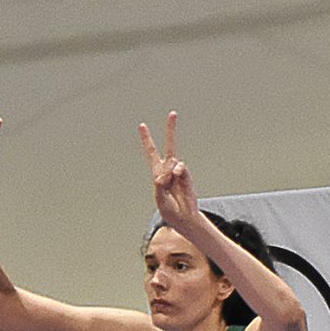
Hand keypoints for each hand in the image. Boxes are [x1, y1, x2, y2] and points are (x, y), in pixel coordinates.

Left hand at [138, 113, 199, 228]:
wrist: (185, 217)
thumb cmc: (170, 209)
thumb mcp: (159, 198)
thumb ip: (160, 185)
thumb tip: (166, 173)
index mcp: (157, 172)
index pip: (152, 152)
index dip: (147, 139)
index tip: (142, 125)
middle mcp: (168, 168)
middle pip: (170, 145)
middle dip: (171, 130)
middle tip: (173, 113)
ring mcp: (179, 172)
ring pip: (174, 161)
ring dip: (169, 172)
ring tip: (169, 184)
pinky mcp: (187, 176)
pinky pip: (181, 169)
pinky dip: (177, 173)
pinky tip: (176, 179)